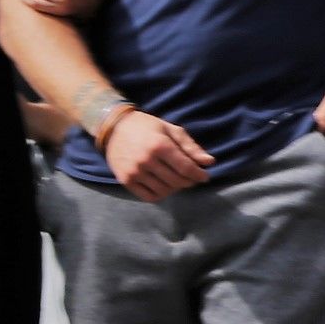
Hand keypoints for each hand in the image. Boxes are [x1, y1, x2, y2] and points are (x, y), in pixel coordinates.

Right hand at [99, 108, 214, 202]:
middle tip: (191, 177)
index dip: (199, 175)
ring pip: (165, 191)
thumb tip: (210, 162)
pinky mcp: (125, 180)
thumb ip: (190, 147)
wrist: (114, 127)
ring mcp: (134, 172)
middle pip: (177, 181)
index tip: (205, 176)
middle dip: (189, 181)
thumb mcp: (170, 130)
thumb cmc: (146, 127)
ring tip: (176, 179)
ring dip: (175, 188)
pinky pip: (149, 197)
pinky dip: (160, 194)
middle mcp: (146, 160)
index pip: (186, 168)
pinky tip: (163, 185)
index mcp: (159, 145)